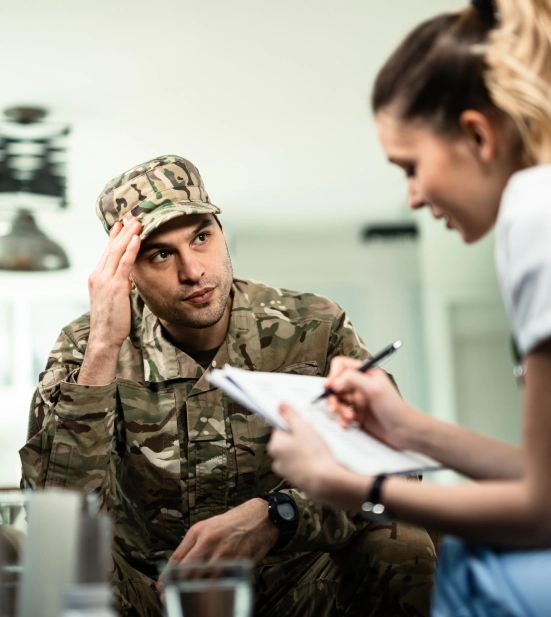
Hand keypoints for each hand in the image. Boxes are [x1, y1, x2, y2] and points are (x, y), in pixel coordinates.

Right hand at [88, 218, 141, 348]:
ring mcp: (105, 281)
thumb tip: (129, 279)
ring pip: (116, 252)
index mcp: (97, 278)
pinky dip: (130, 249)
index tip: (121, 225)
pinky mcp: (115, 287)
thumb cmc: (112, 321)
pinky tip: (137, 238)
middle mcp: (98, 276)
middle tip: (131, 217)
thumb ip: (120, 286)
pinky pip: (124, 264)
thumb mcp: (115, 299)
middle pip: (111, 248)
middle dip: (122, 232)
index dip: (114, 238)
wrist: (104, 336)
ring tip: (137, 222)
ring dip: (128, 235)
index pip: (106, 253)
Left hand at [158, 499, 277, 587]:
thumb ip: (193, 545)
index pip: (177, 559)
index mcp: (199, 531)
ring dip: (195, 593)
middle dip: (177, 588)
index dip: (167, 577)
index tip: (163, 587)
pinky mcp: (238, 563)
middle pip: (187, 572)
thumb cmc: (233, 523)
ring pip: (203, 580)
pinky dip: (214, 591)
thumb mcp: (208, 527)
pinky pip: (222, 582)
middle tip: (172, 599)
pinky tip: (210, 596)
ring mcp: (224, 553)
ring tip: (190, 601)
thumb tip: (177, 566)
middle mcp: (209, 541)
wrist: (260, 517)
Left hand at [268, 404, 370, 510]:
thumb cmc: (314, 454)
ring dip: (303, 451)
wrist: (325, 481)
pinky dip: (307, 462)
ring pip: (294, 454)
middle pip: (286, 441)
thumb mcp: (302, 427)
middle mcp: (276, 460)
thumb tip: (280, 406)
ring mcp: (286, 471)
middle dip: (298, 439)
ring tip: (316, 450)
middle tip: (312, 438)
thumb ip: (290, 415)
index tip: (304, 427)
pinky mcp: (296, 479)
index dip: (294, 426)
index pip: (280, 428)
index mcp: (274, 445)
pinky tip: (317, 460)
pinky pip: (300, 465)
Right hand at [325, 357, 424, 450]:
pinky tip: (347, 424)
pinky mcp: (357, 414)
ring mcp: (357, 400)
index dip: (333, 375)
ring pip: (337, 400)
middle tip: (334, 408)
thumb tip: (335, 381)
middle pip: (335, 384)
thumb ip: (354, 379)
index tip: (330, 387)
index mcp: (365, 373)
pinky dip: (341, 419)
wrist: (405, 432)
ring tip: (348, 418)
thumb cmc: (395, 409)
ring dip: (338, 409)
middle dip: (333, 396)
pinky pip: (341, 414)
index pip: (342, 366)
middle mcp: (360, 384)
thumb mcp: (375, 389)